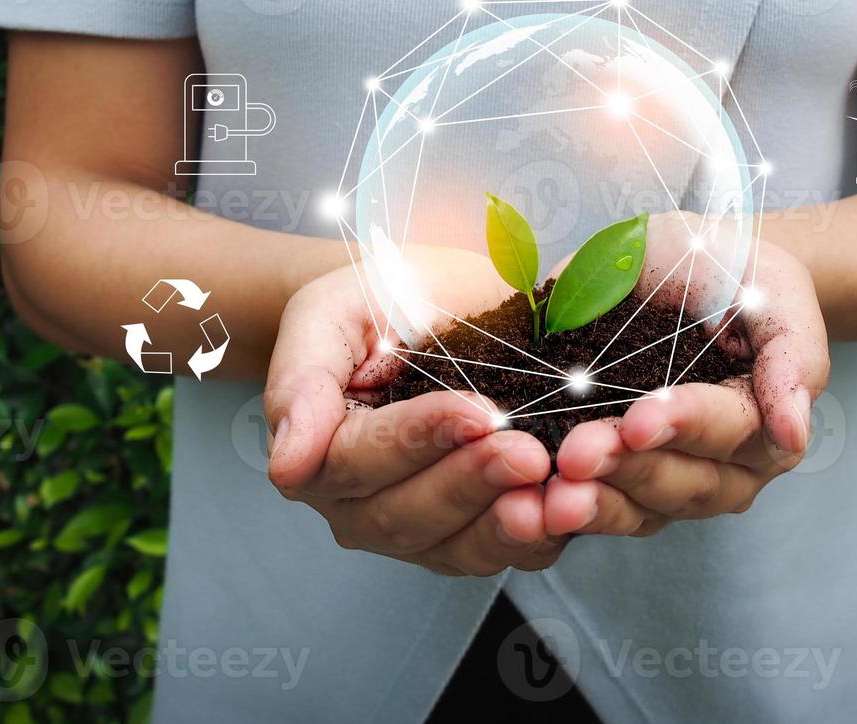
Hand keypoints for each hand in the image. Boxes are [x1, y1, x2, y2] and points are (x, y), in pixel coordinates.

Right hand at [264, 248, 564, 575]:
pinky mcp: (471, 535)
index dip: (418, 440)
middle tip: (528, 452)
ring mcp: (415, 529)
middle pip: (407, 514)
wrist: (427, 305)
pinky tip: (570, 509)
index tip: (474, 413)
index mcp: (316, 453)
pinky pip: (503, 555)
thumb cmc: (374, 301)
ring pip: (456, 547)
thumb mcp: (329, 313)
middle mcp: (357, 506)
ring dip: (507, 526)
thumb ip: (302, 380)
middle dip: (471, 483)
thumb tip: (287, 463)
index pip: (360, 460)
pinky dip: (540, 539)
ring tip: (553, 496)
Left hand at [542, 218, 828, 536]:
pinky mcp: (612, 477)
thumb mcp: (773, 291)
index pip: (728, 430)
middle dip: (628, 469)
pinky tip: (524, 505)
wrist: (684, 265)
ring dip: (592, 504)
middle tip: (578, 455)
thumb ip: (791, 354)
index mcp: (762, 423)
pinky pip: (591, 505)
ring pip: (636, 509)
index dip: (684, 426)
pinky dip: (557, 508)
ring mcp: (664, 478)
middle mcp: (719, 468)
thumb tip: (793, 431)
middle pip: (680, 483)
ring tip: (550, 496)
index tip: (641, 419)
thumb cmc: (735, 272)